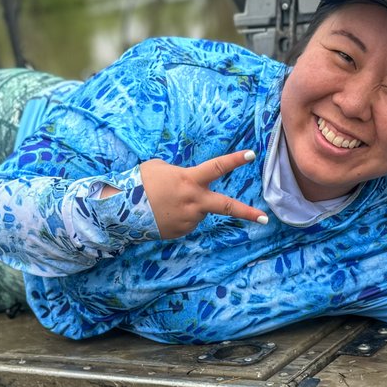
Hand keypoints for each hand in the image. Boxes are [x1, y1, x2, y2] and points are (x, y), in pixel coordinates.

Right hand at [138, 150, 267, 238]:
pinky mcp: (181, 232)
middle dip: (247, 213)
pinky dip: (178, 217)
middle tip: (265, 219)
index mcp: (189, 180)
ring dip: (187, 206)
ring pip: (198, 211)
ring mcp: (189, 219)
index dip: (235, 160)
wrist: (121, 210)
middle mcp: (194, 201)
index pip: (217, 167)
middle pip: (227, 206)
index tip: (252, 155)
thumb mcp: (160, 168)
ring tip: (164, 203)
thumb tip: (188, 183)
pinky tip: (162, 213)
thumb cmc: (140, 183)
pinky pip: (186, 222)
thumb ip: (180, 173)